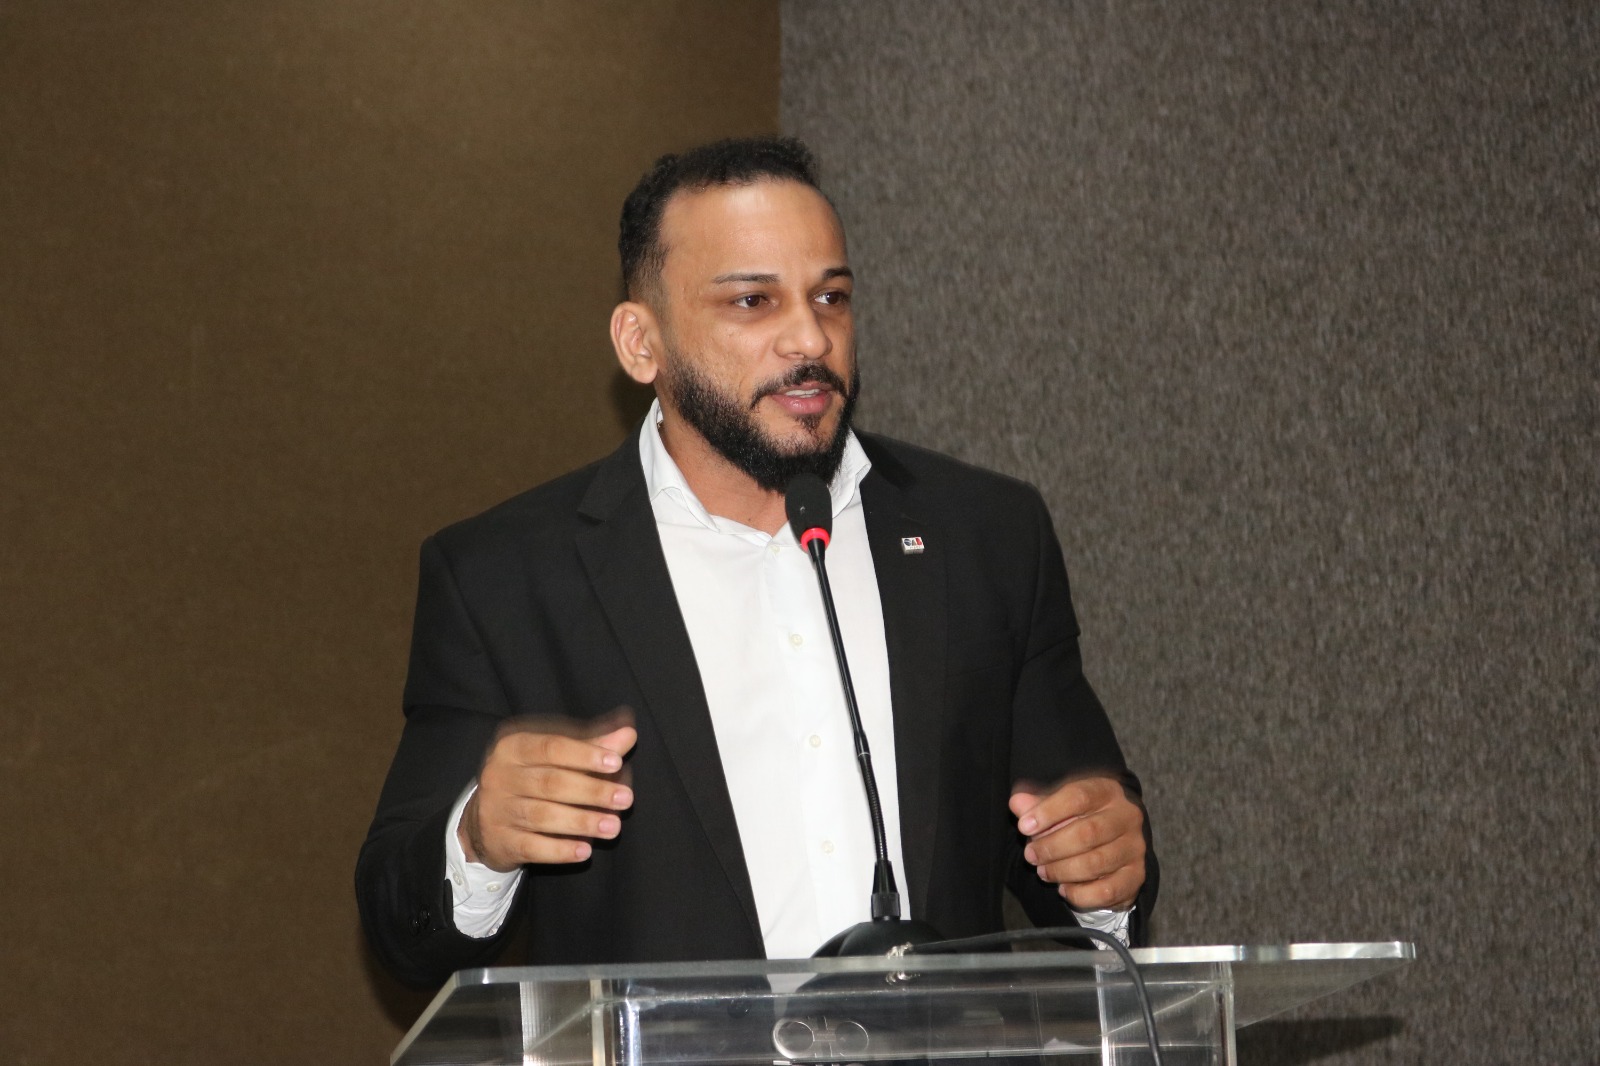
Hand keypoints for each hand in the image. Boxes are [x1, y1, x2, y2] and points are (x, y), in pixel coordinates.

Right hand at [459, 719, 636, 871]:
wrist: (485, 820)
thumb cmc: (530, 779)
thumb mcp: (555, 758)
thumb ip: (592, 746)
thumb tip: (629, 734)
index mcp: (514, 747)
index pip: (551, 747)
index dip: (584, 754)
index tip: (616, 762)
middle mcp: (500, 776)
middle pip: (551, 782)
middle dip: (592, 791)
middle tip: (625, 799)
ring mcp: (497, 810)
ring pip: (543, 816)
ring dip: (582, 821)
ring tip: (613, 826)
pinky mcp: (500, 841)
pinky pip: (532, 847)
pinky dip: (560, 850)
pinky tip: (584, 851)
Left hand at [1009, 776, 1145, 911]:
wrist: (1113, 840)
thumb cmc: (1079, 818)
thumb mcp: (1057, 805)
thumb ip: (1036, 804)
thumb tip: (1017, 803)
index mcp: (1107, 791)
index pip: (1079, 797)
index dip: (1048, 812)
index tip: (1024, 827)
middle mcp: (1127, 817)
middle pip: (1087, 832)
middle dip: (1052, 847)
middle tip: (1030, 855)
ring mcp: (1135, 848)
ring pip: (1096, 863)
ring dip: (1062, 871)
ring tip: (1043, 872)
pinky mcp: (1136, 877)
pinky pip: (1106, 891)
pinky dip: (1080, 894)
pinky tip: (1064, 889)